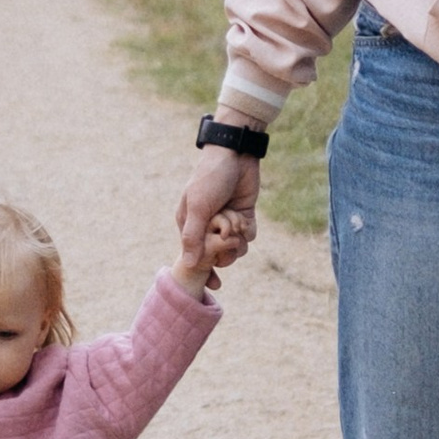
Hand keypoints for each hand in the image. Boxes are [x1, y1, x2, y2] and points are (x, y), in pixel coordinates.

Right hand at [174, 139, 259, 291]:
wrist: (235, 154)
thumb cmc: (210, 178)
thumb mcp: (198, 207)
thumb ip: (193, 236)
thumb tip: (189, 264)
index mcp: (190, 224)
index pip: (197, 255)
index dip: (207, 267)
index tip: (216, 284)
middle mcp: (208, 226)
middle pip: (219, 255)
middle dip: (226, 249)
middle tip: (227, 232)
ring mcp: (226, 221)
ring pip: (236, 248)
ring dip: (239, 237)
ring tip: (237, 218)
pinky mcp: (243, 215)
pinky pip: (249, 236)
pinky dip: (249, 230)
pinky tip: (245, 217)